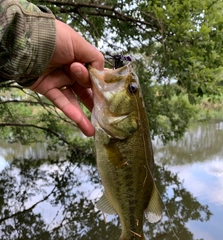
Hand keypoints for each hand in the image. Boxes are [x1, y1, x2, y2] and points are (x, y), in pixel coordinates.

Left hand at [30, 19, 103, 135]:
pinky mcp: (47, 89)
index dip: (100, 85)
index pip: (94, 75)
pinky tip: (79, 120)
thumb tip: (102, 73)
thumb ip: (94, 58)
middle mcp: (70, 70)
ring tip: (92, 131)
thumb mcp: (78, 43)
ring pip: (74, 100)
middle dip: (95, 103)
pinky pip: (60, 101)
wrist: (27, 41)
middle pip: (86, 90)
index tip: (109, 97)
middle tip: (104, 116)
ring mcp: (59, 80)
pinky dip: (69, 111)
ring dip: (83, 116)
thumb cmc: (54, 38)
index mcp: (79, 58)